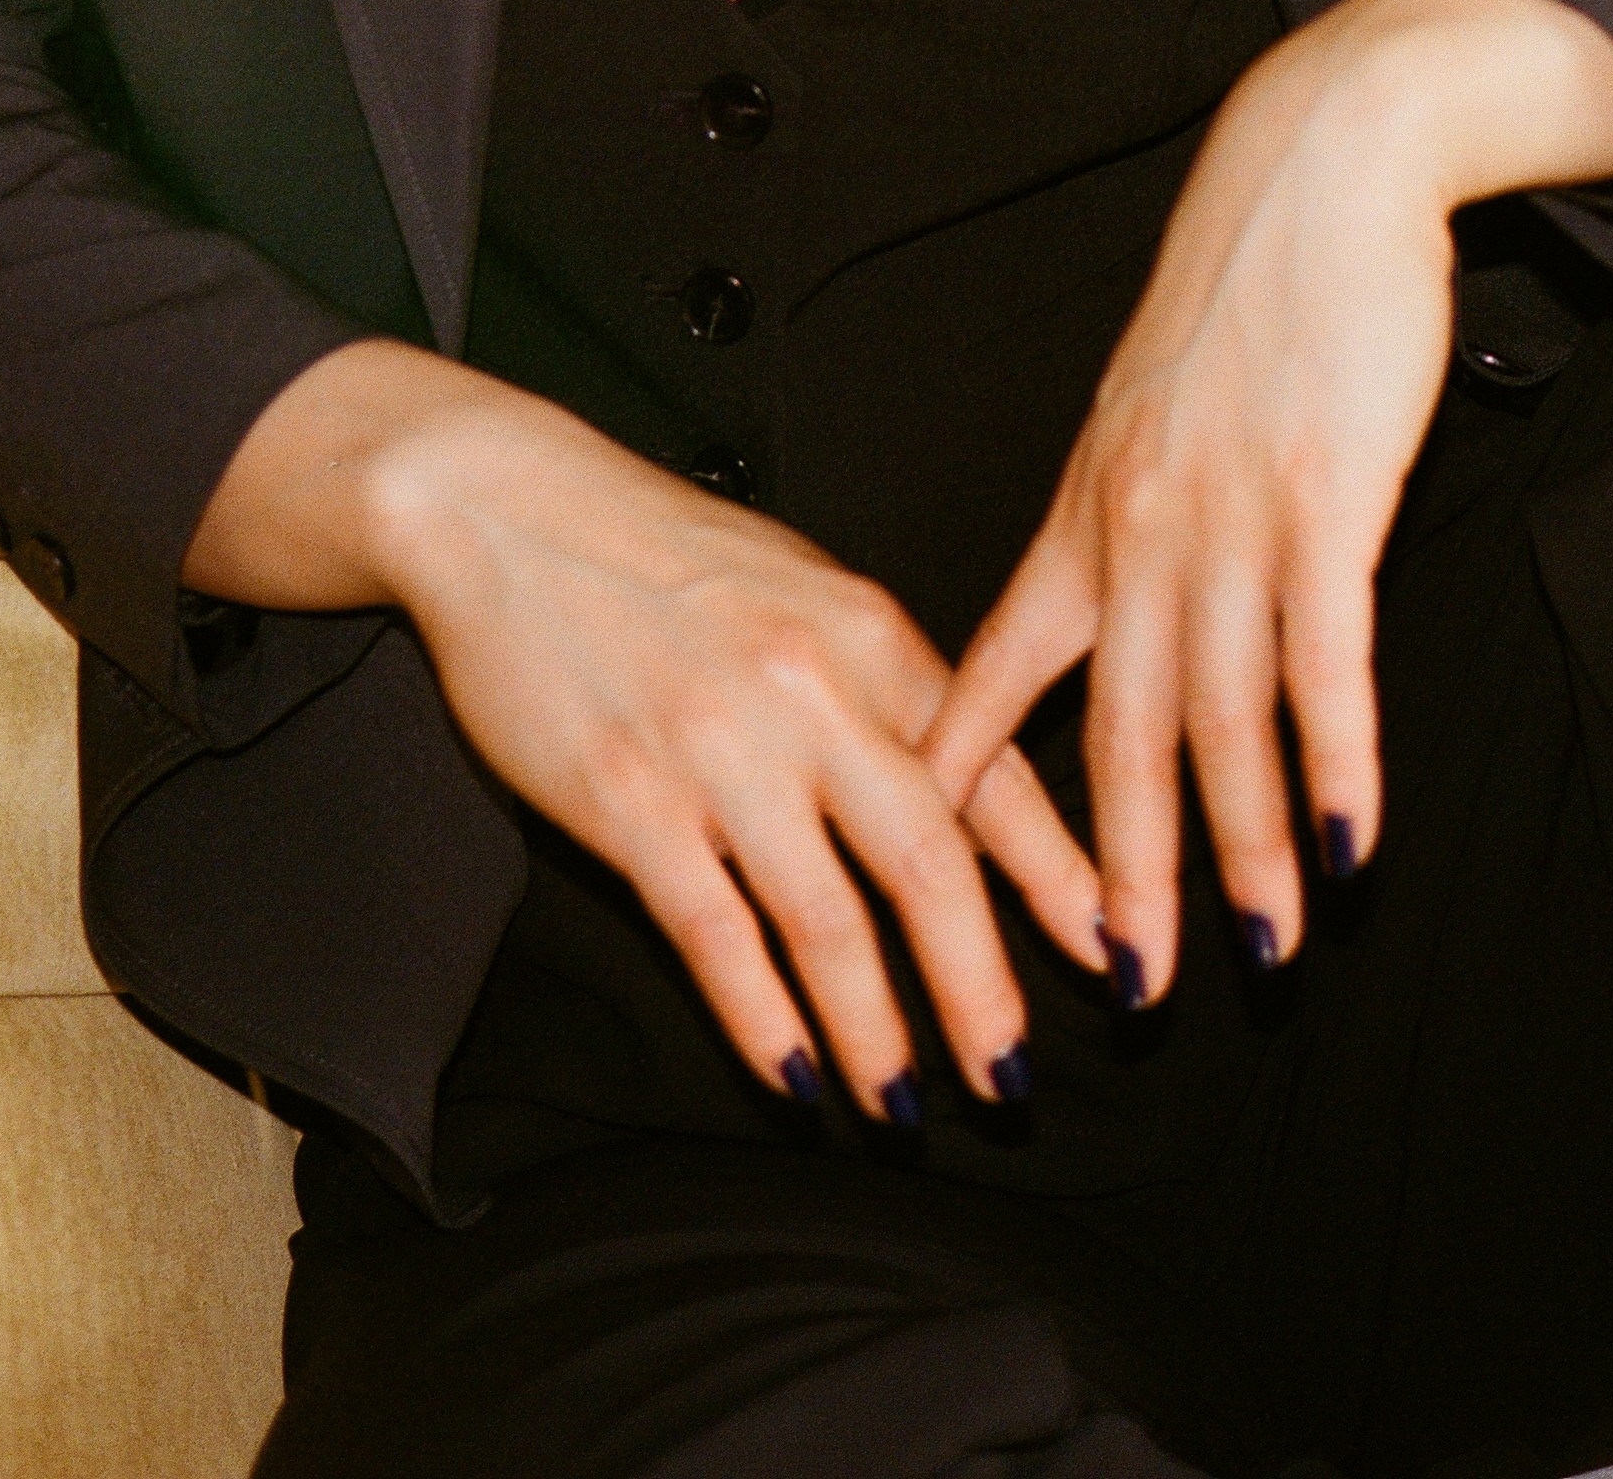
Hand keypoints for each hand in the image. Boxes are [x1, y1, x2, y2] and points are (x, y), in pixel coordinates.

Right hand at [189, 343, 1106, 1120]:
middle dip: (982, 990)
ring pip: (829, 924)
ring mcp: (720, 753)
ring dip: (876, 1032)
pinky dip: (763, 1020)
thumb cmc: (659, 550)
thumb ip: (881, 682)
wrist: (505, 506)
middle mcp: (812, 695)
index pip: (992, 774)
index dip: (1058, 877)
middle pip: (930, 869)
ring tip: (904, 1106)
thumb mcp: (802, 587)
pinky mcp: (630, 802)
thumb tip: (962, 790)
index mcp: (869, 634)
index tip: (1108, 951)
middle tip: (1013, 1081)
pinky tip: (794, 1076)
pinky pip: (717, 936)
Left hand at [923, 0, 1612, 1005]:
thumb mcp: (1141, 417)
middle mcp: (1138, 527)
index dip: (965, 789)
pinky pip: (1326, 658)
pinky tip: (1354, 839)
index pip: (993, 672)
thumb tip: (1100, 634)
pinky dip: (1337, 761)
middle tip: (1129, 992)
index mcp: (1082, 513)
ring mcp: (1231, 514)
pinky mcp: (1325, 495)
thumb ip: (1120, 528)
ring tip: (1263, 949)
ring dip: (1247, 847)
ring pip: (1221, 717)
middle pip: (1114, 733)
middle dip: (1121, 877)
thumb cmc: (1240, 298)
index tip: (927, 886)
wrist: (1317, 165)